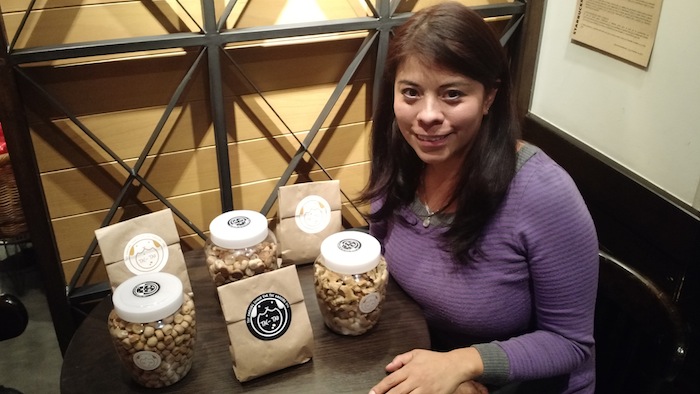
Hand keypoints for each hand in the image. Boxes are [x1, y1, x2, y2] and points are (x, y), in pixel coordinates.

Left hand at [368, 348, 483, 393]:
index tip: (372, 393)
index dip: (380, 388)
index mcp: (410, 369)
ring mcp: (425, 390)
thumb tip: (387, 367)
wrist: (455, 365)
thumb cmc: (434, 359)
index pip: (391, 380)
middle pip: (397, 392)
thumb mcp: (416, 354)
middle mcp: (416, 380)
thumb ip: (401, 360)